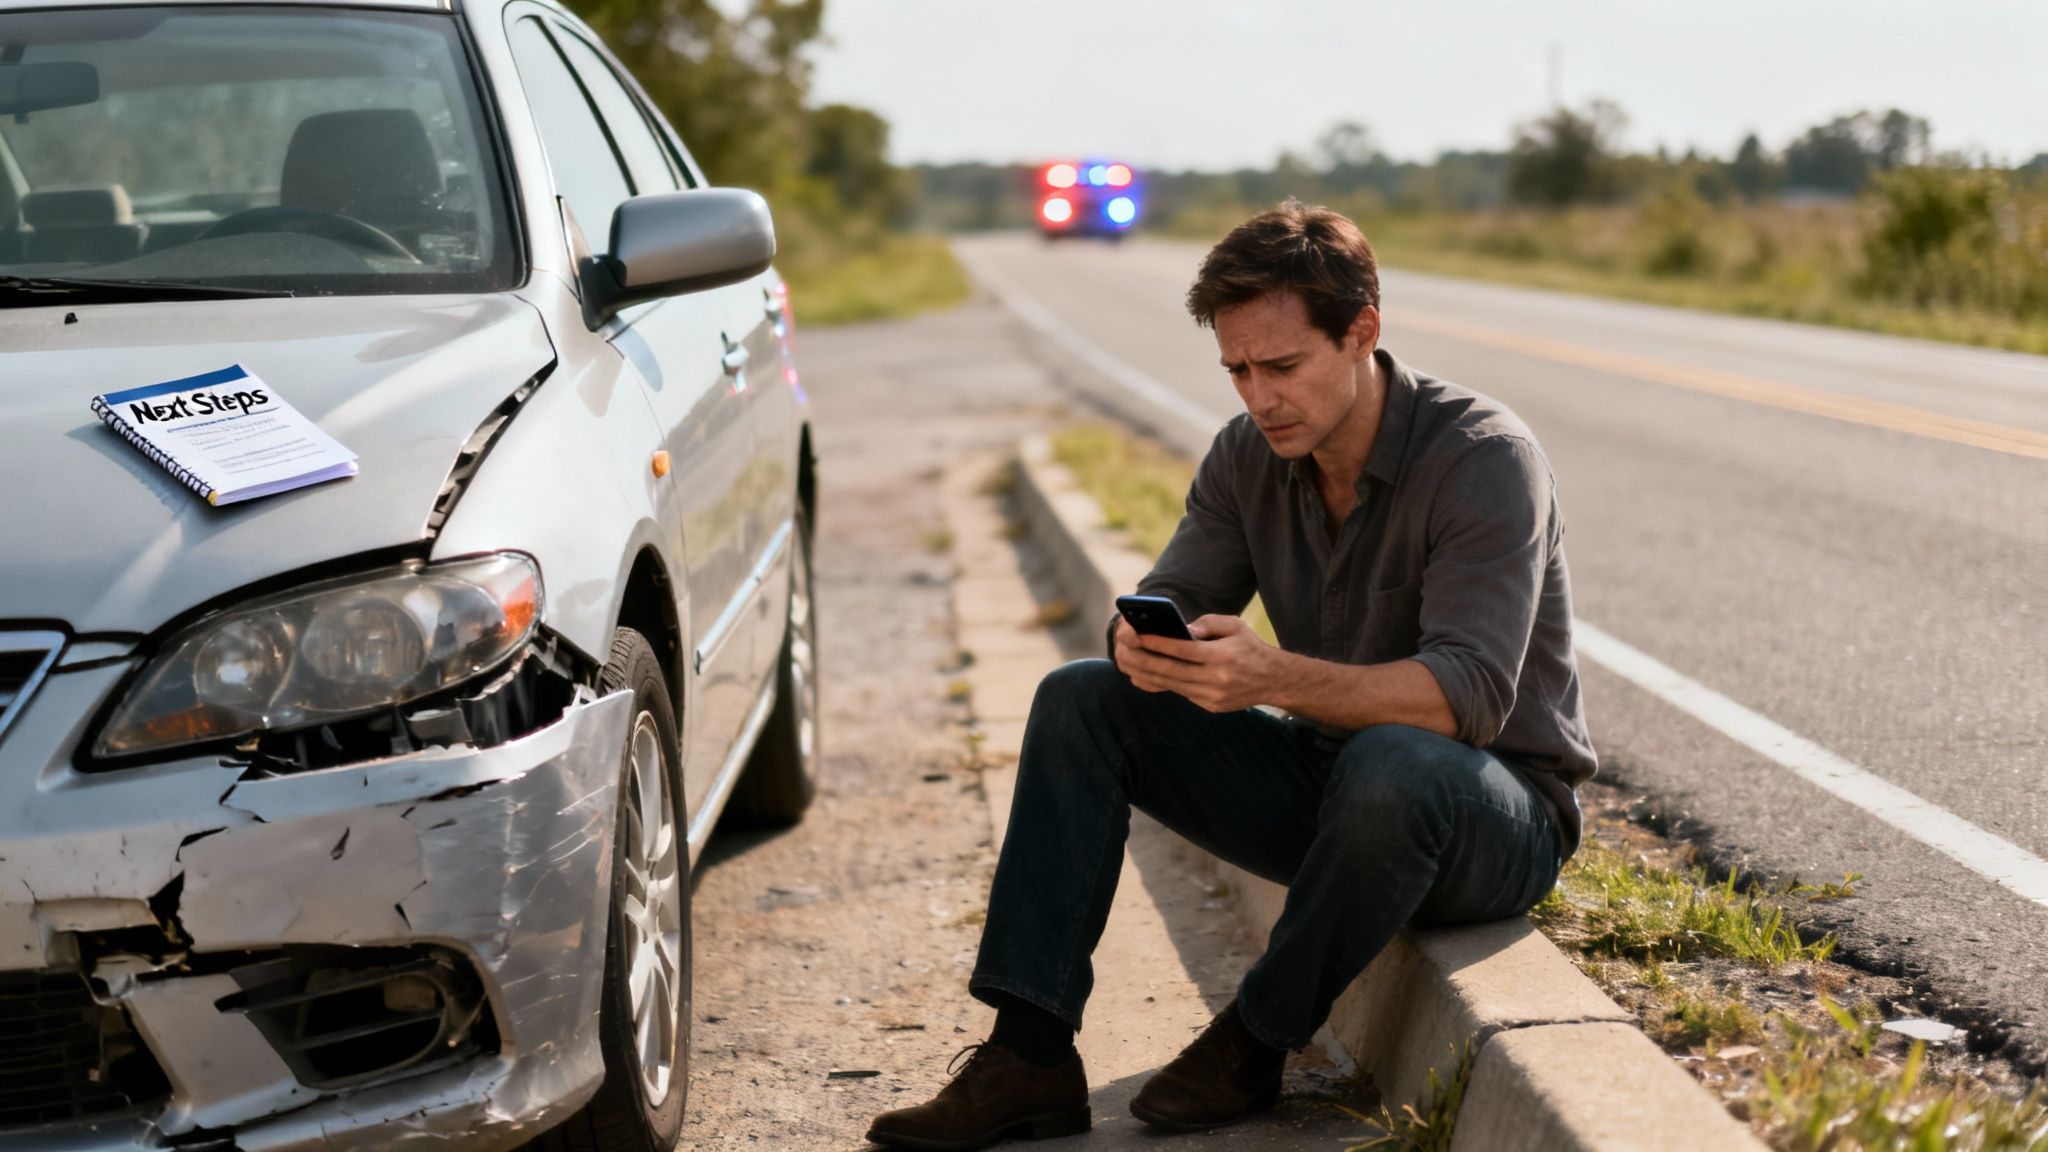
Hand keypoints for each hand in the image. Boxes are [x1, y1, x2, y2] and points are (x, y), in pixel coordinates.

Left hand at [1115, 613, 1286, 712]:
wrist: (1274, 680)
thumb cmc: (1250, 647)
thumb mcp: (1235, 626)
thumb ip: (1207, 624)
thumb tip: (1181, 629)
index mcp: (1223, 656)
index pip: (1184, 650)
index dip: (1159, 643)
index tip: (1138, 635)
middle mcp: (1218, 679)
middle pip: (1172, 671)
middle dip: (1145, 661)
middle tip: (1125, 650)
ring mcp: (1214, 696)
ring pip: (1173, 685)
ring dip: (1148, 675)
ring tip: (1129, 663)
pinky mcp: (1211, 707)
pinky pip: (1181, 693)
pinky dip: (1162, 684)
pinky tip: (1145, 676)